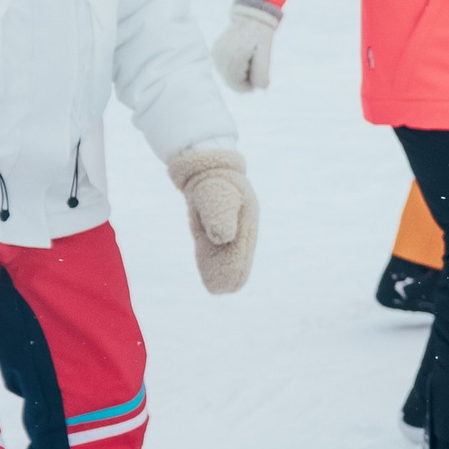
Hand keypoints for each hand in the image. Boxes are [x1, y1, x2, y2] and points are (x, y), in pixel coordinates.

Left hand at [168, 144, 258, 295]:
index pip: (243, 247)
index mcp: (246, 214)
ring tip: (215, 286)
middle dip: (231, 270)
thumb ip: (218, 214)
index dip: (238, 267)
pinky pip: (214, 241)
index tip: (232, 285)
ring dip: (221, 265)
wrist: (201, 158)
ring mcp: (227, 218)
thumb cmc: (210, 176)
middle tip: (222, 290)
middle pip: (236, 250)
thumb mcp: (214, 193)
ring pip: (225, 247)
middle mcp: (239, 219)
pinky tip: (206, 266)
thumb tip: (222, 238)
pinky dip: (211, 254)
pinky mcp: (214, 217)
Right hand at [212, 0, 277, 91]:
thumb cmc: (260, 38)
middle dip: (242, 80)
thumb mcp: (265, 56)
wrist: (251, 19)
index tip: (256, 81)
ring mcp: (216, 53)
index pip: (235, 84)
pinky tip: (240, 58)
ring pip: (225, 74)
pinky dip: (232, 67)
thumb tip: (261, 88)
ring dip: (237, 73)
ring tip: (247, 61)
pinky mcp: (214, 51)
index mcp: (234, 56)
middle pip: (229, 80)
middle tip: (253, 69)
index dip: (246, 87)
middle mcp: (221, 55)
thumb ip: (262, 74)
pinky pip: (222, 67)